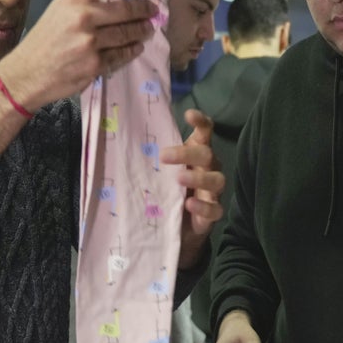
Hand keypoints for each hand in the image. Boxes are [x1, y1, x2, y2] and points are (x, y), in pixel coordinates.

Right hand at [0, 0, 156, 109]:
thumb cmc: (43, 40)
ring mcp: (91, 43)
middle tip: (152, 11)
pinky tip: (136, 47)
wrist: (27, 74)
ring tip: (148, 29)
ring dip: (141, 31)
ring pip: (127, 34)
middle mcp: (83, 17)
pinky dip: (132, 50)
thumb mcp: (57, 9)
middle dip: (144, 10)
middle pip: (126, 8)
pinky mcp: (95, 65)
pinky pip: (121, 55)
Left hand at [161, 108, 224, 267]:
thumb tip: (126, 141)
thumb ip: (153, 160)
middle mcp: (208, 170)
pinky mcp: (212, 214)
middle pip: (207, 155)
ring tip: (179, 179)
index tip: (189, 114)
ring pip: (216, 180)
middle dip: (187, 153)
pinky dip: (202, 206)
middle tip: (164, 156)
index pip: (205, 133)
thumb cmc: (167, 192)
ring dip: (198, 177)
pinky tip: (188, 204)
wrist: (176, 228)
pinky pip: (214, 209)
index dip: (201, 122)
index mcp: (197, 155)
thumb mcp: (159, 174)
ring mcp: (212, 192)